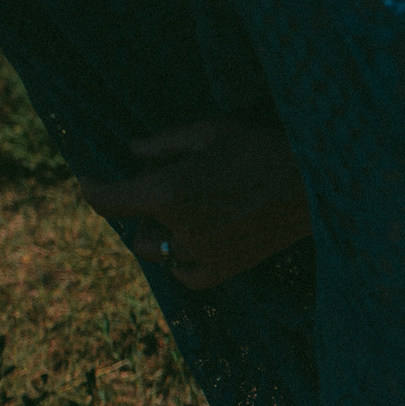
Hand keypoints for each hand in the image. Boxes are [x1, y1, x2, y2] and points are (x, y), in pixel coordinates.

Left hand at [77, 114, 309, 288]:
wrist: (317, 184)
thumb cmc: (263, 148)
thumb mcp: (210, 132)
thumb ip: (163, 143)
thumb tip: (132, 150)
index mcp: (167, 191)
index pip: (106, 200)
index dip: (90, 189)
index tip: (87, 181)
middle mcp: (179, 228)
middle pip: (135, 226)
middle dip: (140, 207)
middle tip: (165, 185)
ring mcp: (203, 253)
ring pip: (158, 252)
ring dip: (160, 234)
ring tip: (184, 213)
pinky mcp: (228, 268)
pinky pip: (186, 273)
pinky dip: (183, 261)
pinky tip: (195, 243)